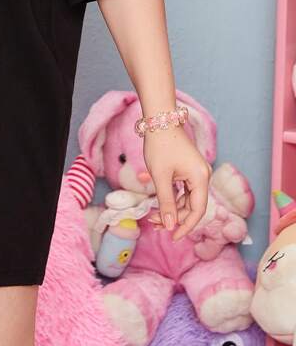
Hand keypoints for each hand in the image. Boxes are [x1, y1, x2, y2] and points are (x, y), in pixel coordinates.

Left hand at [143, 125, 211, 241]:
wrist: (159, 119)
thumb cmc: (160, 145)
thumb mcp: (160, 176)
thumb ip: (166, 202)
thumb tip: (170, 226)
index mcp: (201, 178)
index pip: (197, 211)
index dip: (185, 226)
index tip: (172, 237)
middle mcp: (202, 176)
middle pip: (192, 206)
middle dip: (175, 218)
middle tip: (155, 225)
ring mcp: (196, 172)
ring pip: (187, 199)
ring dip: (172, 209)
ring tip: (153, 217)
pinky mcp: (188, 169)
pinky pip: (183, 190)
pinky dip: (172, 198)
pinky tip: (159, 205)